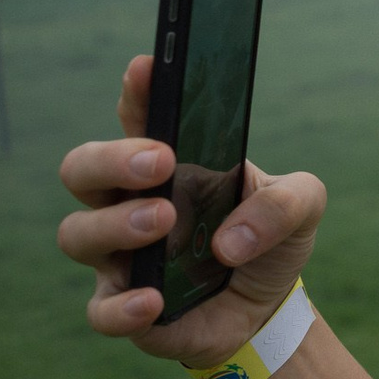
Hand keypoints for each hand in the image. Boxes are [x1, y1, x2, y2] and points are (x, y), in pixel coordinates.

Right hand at [56, 56, 326, 368]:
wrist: (267, 310)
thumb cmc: (269, 240)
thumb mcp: (302, 207)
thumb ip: (286, 202)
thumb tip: (231, 239)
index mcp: (169, 164)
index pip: (138, 116)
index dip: (137, 91)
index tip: (147, 68)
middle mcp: (130, 203)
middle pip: (81, 168)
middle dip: (111, 160)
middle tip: (160, 163)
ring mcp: (119, 256)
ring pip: (76, 233)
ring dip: (115, 224)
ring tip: (163, 221)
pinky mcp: (124, 308)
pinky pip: (100, 309)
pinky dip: (122, 305)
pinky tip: (153, 300)